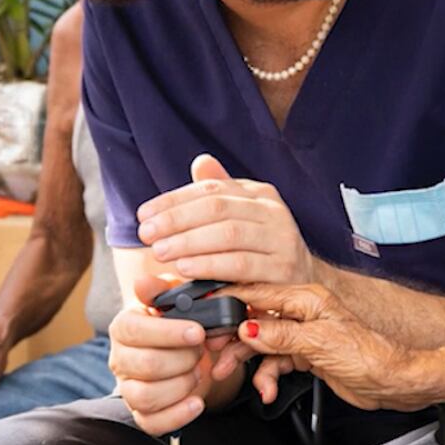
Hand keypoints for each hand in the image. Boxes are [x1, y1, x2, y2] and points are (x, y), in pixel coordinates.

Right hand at [108, 275, 212, 435]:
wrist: (190, 350)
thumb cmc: (182, 319)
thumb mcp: (178, 297)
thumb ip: (163, 288)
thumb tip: (143, 282)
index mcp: (124, 326)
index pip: (134, 331)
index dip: (167, 333)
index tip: (197, 332)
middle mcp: (120, 359)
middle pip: (145, 365)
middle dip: (182, 359)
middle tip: (201, 350)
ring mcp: (128, 388)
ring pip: (146, 396)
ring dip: (181, 385)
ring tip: (197, 372)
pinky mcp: (142, 413)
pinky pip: (151, 423)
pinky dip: (178, 415)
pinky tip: (197, 402)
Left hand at [137, 154, 315, 284]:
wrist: (301, 283)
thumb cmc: (260, 251)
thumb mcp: (240, 219)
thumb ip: (219, 195)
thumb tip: (202, 162)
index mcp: (259, 194)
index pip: (211, 190)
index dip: (173, 201)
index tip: (143, 215)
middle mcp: (273, 210)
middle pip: (217, 208)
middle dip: (176, 220)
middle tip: (146, 235)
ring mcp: (282, 238)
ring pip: (229, 234)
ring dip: (189, 243)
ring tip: (160, 252)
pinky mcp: (284, 268)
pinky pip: (241, 264)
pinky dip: (210, 266)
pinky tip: (185, 269)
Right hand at [224, 283, 429, 411]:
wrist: (391, 382)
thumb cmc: (369, 355)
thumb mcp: (318, 343)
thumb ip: (280, 335)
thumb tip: (248, 327)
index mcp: (306, 298)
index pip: (258, 294)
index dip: (230, 303)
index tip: (206, 313)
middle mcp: (302, 313)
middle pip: (254, 320)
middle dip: (233, 337)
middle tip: (215, 352)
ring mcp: (302, 335)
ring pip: (261, 344)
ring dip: (246, 361)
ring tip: (233, 374)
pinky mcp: (304, 355)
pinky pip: (274, 362)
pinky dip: (267, 377)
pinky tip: (267, 389)